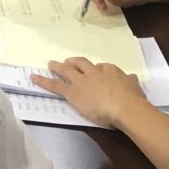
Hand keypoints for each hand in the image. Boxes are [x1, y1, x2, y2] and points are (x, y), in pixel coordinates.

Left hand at [31, 58, 145, 128]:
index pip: (100, 67)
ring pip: (66, 70)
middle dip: (73, 62)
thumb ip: (131, 81)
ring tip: (50, 64)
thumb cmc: (131, 99)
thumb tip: (132, 78)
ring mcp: (81, 81)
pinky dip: (43, 80)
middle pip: (80, 63)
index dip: (95, 70)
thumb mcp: (134, 86)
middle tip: (68, 62)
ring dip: (57, 66)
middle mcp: (93, 72)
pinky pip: (55, 85)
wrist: (123, 106)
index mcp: (109, 70)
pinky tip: (34, 78)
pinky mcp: (72, 92)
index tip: (95, 72)